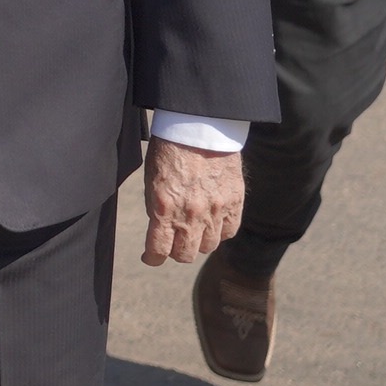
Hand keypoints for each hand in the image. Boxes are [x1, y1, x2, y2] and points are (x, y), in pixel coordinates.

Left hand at [141, 137, 244, 265]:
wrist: (200, 128)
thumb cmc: (169, 149)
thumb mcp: (151, 179)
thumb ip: (155, 207)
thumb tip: (160, 229)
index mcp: (164, 207)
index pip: (159, 249)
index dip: (153, 258)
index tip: (151, 257)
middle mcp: (191, 214)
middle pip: (185, 254)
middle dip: (175, 252)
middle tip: (172, 243)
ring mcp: (215, 210)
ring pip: (208, 247)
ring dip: (198, 242)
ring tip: (193, 231)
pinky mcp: (235, 203)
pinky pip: (229, 232)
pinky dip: (220, 232)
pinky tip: (212, 223)